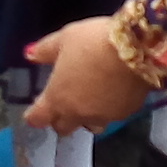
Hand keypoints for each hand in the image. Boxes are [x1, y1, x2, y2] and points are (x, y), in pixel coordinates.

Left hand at [22, 18, 152, 132]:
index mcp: (57, 97)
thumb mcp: (65, 38)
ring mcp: (103, 116)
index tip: (34, 111)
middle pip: (63, 128)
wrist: (137, 49)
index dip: (34, 116)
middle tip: (62, 103)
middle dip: (60, 119)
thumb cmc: (93, 42)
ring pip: (89, 126)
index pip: (38, 118)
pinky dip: (109, 108)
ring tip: (90, 101)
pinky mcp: (126, 113)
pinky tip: (113, 92)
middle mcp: (78, 113)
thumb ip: (45, 50)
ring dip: (86, 117)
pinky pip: (112, 116)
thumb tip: (29, 55)